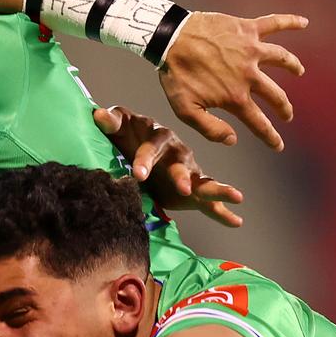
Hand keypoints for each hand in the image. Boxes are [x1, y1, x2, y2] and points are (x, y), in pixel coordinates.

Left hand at [95, 106, 244, 227]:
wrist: (139, 150)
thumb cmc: (130, 136)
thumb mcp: (121, 127)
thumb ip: (112, 122)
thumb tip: (98, 115)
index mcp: (159, 138)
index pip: (151, 148)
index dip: (145, 160)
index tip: (137, 174)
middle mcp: (178, 154)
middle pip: (182, 165)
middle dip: (182, 176)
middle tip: (182, 187)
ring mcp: (189, 172)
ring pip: (204, 180)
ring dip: (218, 189)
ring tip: (237, 196)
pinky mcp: (193, 191)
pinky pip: (210, 200)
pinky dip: (223, 210)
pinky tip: (237, 221)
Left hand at [159, 12, 307, 150]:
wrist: (169, 40)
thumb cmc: (176, 76)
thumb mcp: (186, 111)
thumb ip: (210, 129)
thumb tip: (233, 140)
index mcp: (235, 96)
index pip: (258, 122)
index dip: (270, 137)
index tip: (278, 146)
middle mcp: (248, 75)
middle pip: (275, 94)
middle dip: (284, 108)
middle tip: (287, 114)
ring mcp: (250, 50)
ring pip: (281, 59)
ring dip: (292, 66)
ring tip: (299, 71)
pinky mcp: (247, 29)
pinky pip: (273, 23)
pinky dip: (290, 22)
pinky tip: (303, 22)